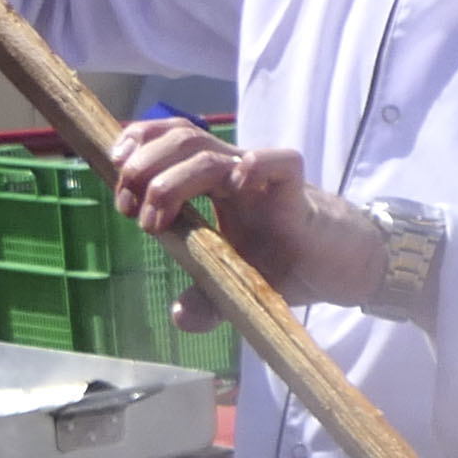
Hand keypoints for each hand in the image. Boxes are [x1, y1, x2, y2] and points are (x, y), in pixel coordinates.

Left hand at [103, 116, 382, 327]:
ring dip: (171, 179)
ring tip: (155, 218)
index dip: (138, 146)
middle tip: (128, 207)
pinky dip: (254, 167)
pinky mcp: (297, 193)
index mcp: (214, 183)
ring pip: (211, 153)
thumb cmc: (288, 263)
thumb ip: (205, 301)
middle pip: (182, 139)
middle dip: (143, 166)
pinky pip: (279, 163)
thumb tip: (180, 318)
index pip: (170, 140)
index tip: (117, 180)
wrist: (341, 265)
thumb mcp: (235, 285)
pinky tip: (236, 188)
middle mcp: (233, 174)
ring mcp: (263, 180)